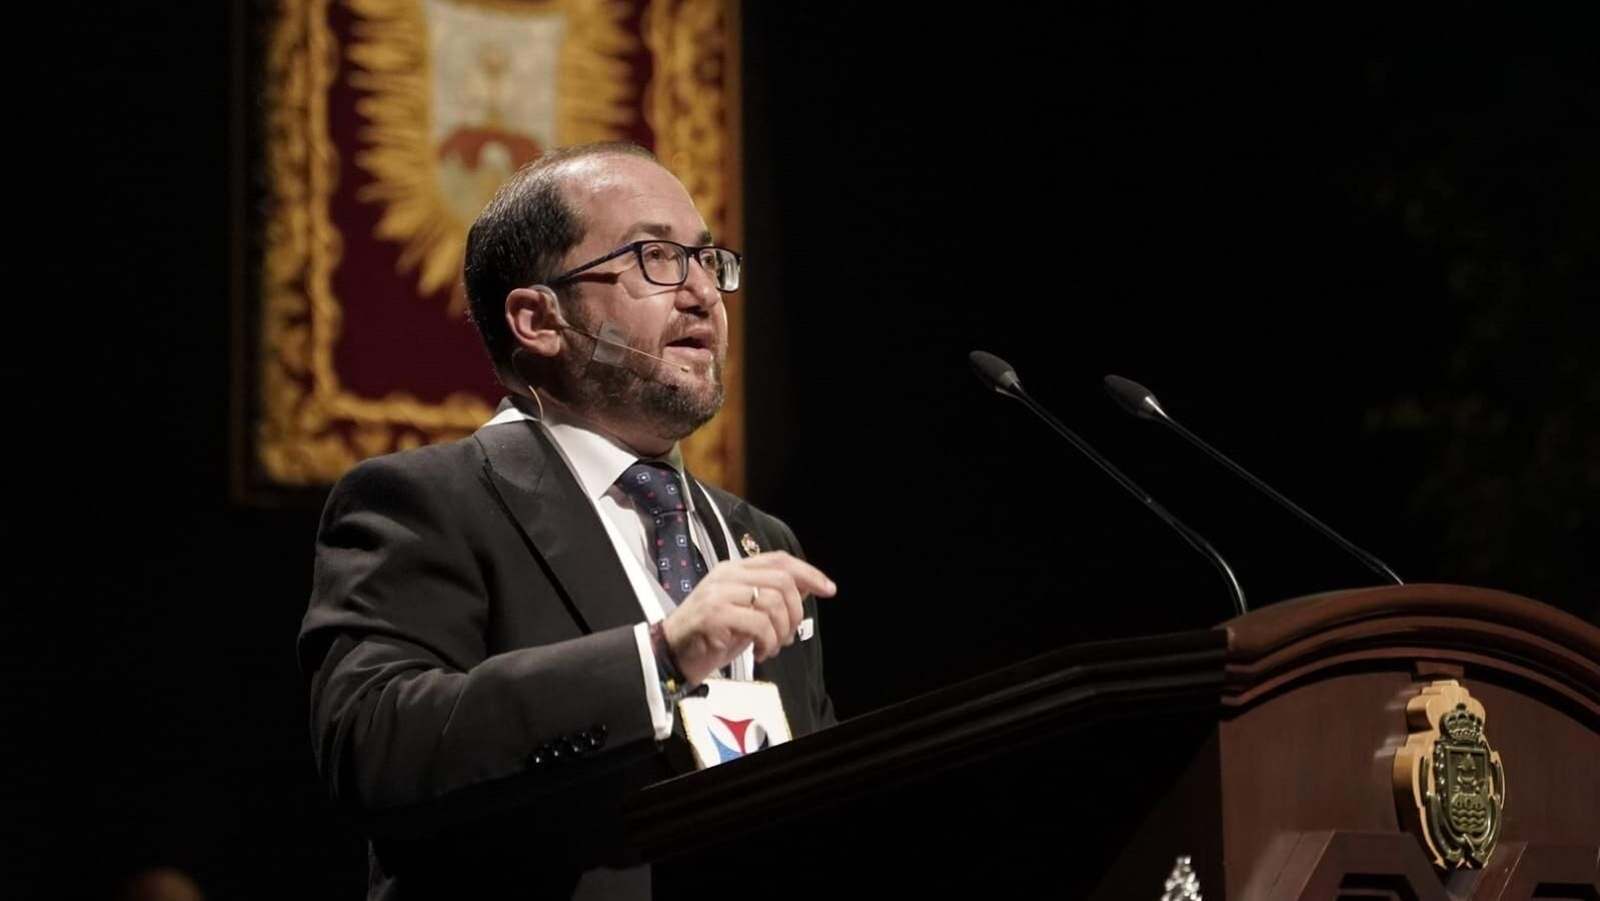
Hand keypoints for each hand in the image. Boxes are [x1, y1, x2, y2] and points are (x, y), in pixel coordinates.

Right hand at [661, 551, 835, 683]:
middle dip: (796, 611)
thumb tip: (805, 590)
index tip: (828, 588)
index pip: (779, 560)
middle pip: (782, 580)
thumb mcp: (744, 611)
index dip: (808, 573)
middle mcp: (727, 576)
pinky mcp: (716, 614)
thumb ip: (768, 597)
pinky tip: (761, 652)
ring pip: (774, 601)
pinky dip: (768, 641)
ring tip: (772, 646)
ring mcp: (720, 593)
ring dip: (782, 630)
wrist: (671, 653)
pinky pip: (760, 623)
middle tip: (790, 634)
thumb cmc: (708, 636)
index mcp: (734, 569)